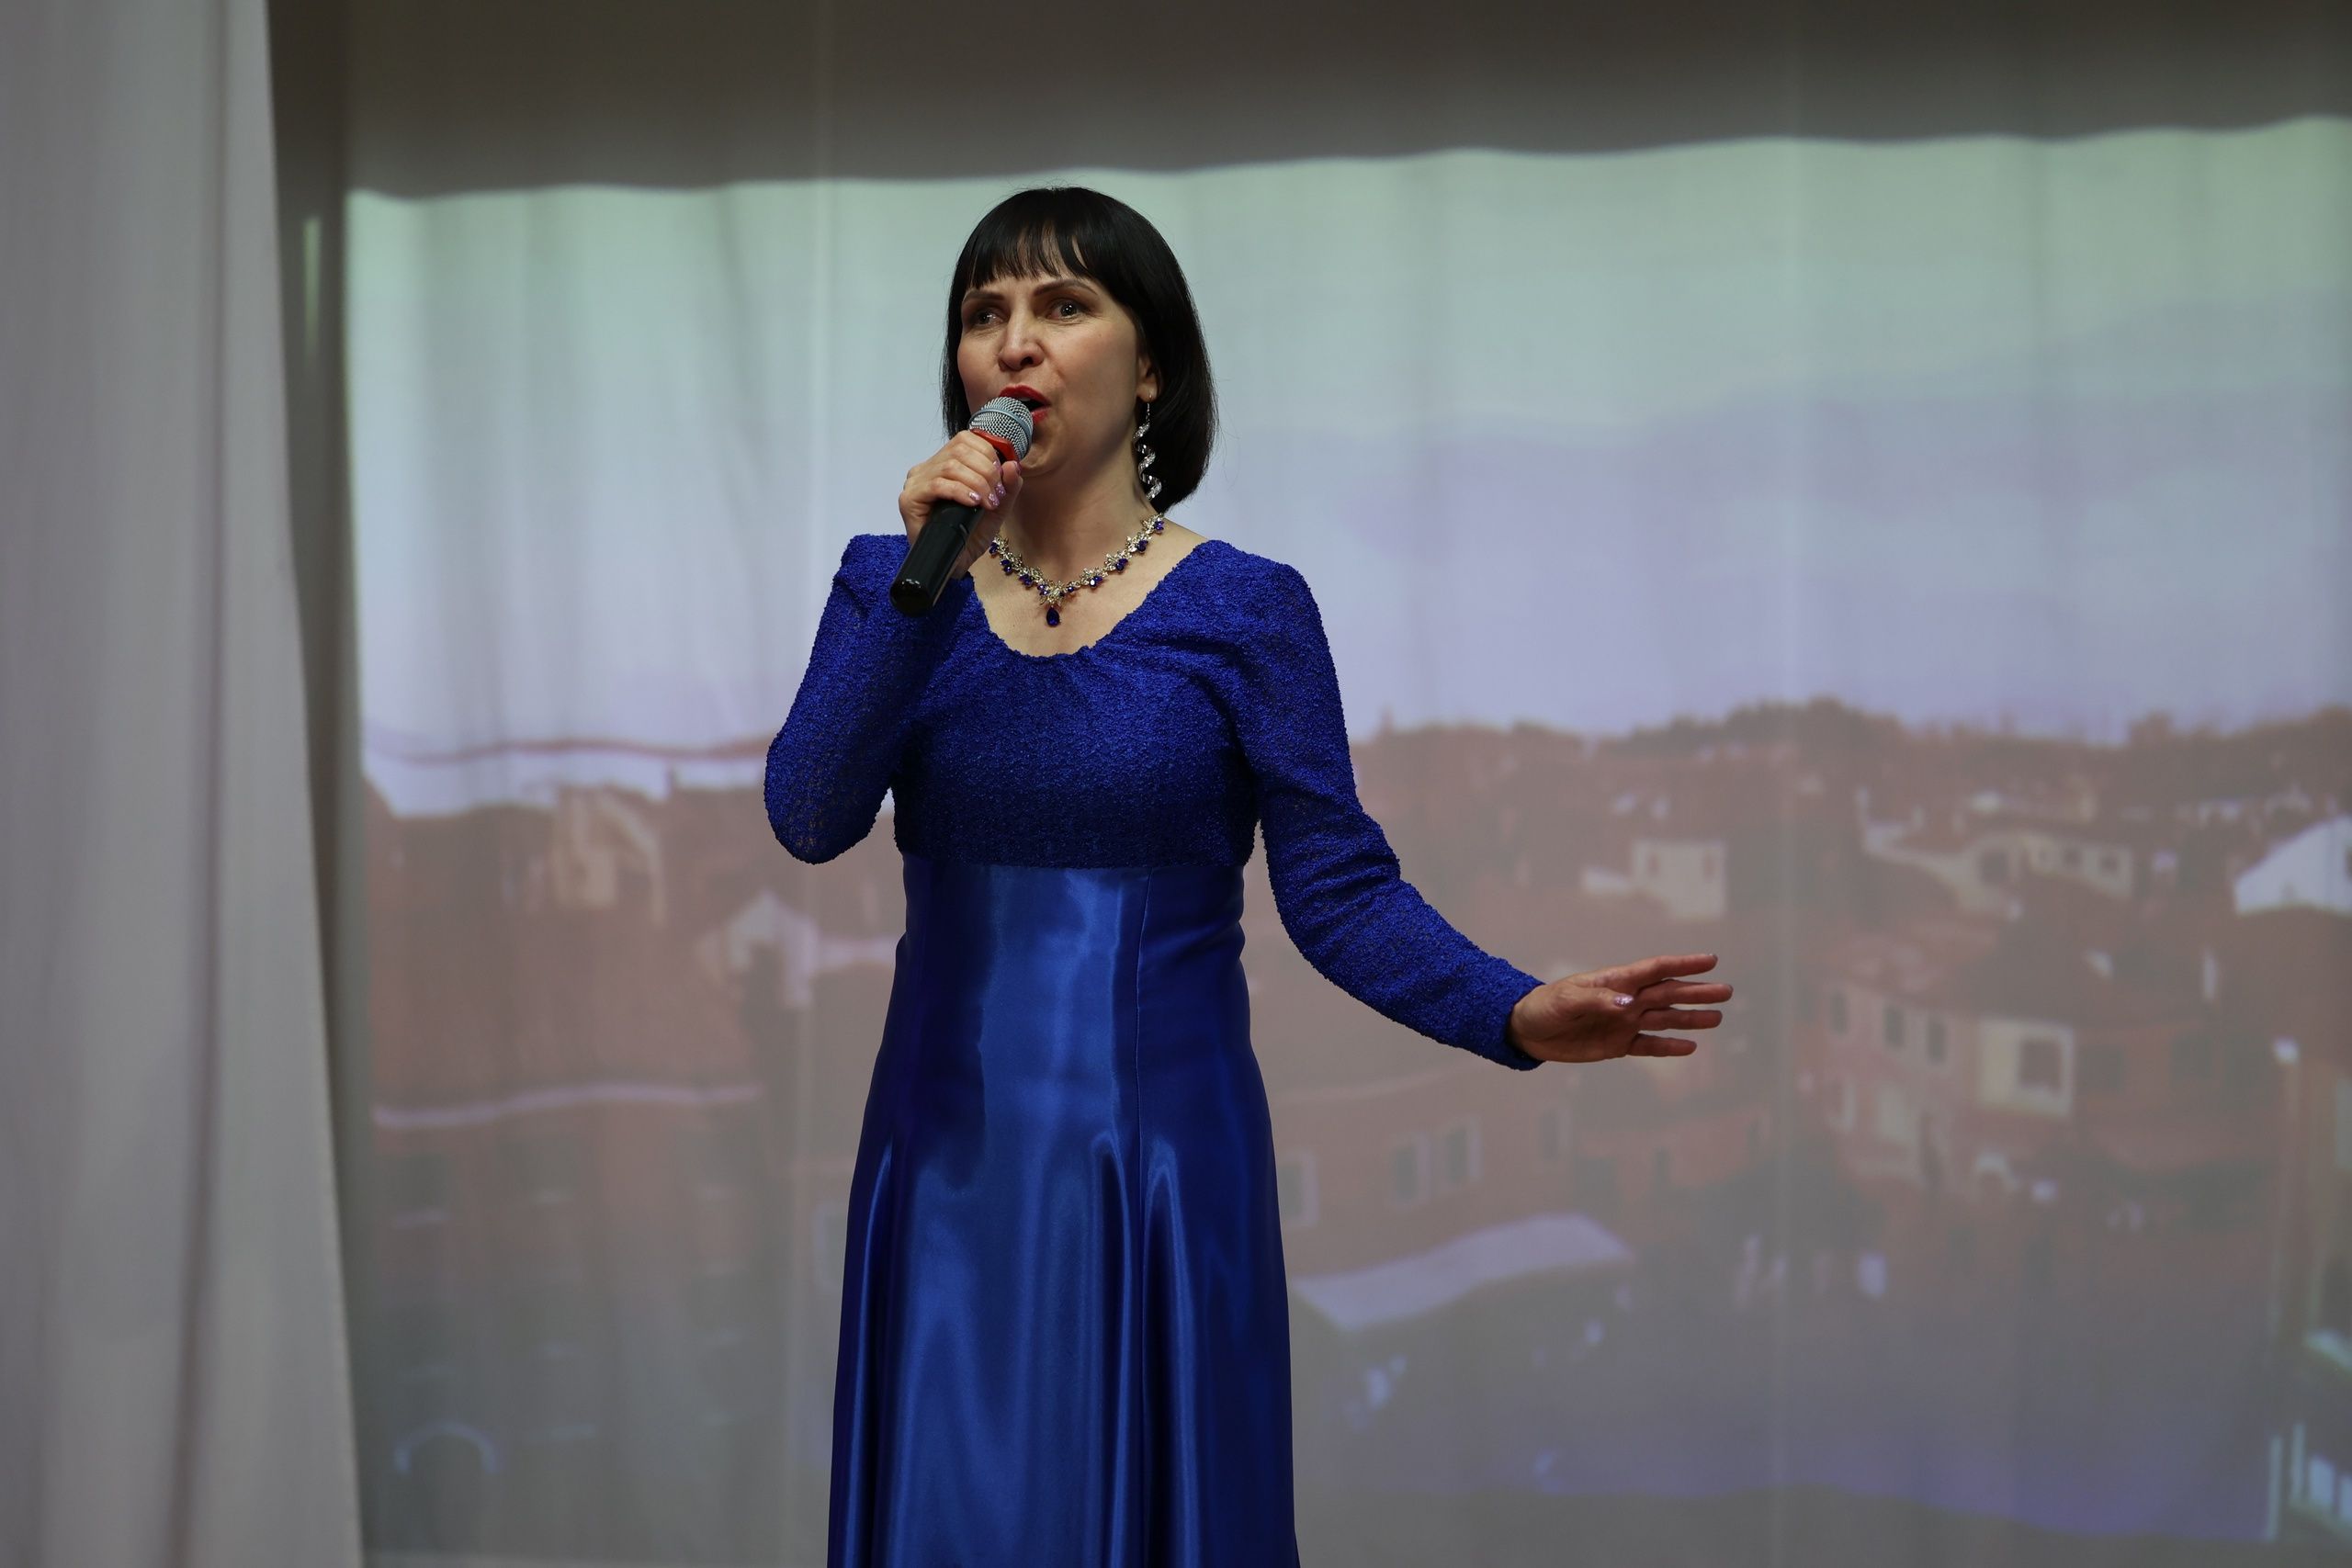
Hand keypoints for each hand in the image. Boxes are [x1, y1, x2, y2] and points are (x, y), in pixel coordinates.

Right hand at [900, 432, 1023, 580]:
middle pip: (959, 450)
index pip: (965, 439)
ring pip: (950, 466)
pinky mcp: (909, 499)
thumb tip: (1012, 464)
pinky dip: (960, 491)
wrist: (955, 564)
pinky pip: (937, 485)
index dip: (988, 454)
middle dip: (986, 471)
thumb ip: (1007, 486)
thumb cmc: (971, 535)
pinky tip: (973, 503)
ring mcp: (915, 482)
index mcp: (944, 463)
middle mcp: (927, 468)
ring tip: (988, 502)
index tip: (1002, 478)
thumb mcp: (997, 508)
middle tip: (997, 495)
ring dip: (976, 482)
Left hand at [1505, 952, 1729, 1064]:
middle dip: (1697, 992)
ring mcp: (1624, 1022)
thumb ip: (1599, 999)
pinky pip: (1648, 1046)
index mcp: (1616, 981)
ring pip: (1665, 1019)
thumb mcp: (1567, 999)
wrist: (1527, 1030)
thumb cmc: (1545, 1006)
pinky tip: (1690, 1046)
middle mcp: (1626, 1000)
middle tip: (1727, 991)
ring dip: (1690, 1018)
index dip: (1683, 964)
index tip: (1711, 959)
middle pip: (1668, 994)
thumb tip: (1630, 1004)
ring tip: (1718, 1018)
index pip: (1655, 969)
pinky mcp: (1618, 1045)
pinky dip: (1668, 1047)